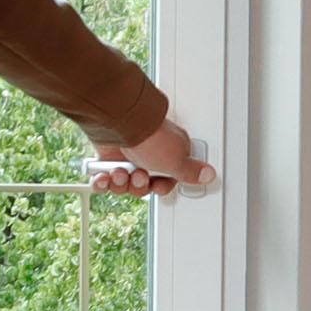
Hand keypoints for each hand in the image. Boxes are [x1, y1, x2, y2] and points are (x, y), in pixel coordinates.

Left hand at [89, 118, 216, 197]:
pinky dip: (102, 182)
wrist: (118, 123)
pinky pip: (103, 179)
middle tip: (138, 176)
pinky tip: (103, 178)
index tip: (157, 186)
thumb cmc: (149, 136)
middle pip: (144, 184)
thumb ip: (191, 171)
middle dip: (139, 186)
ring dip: (121, 183)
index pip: (167, 179)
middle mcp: (147, 154)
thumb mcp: (177, 160)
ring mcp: (126, 155)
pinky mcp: (107, 156)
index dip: (160, 187)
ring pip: (124, 183)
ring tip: (119, 172)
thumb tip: (209, 174)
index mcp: (168, 153)